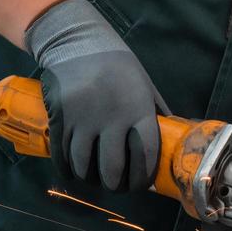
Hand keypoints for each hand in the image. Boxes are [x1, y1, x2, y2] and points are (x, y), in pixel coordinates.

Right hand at [25, 0, 169, 191]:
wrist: (79, 44)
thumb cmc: (118, 67)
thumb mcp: (144, 86)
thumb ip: (155, 113)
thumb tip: (170, 140)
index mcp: (139, 110)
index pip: (146, 155)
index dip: (143, 177)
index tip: (140, 186)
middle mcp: (112, 118)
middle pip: (112, 168)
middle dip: (115, 185)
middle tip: (115, 186)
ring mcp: (84, 120)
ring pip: (84, 165)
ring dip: (89, 178)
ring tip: (94, 178)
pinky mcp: (61, 119)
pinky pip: (62, 154)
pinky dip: (67, 168)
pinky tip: (73, 171)